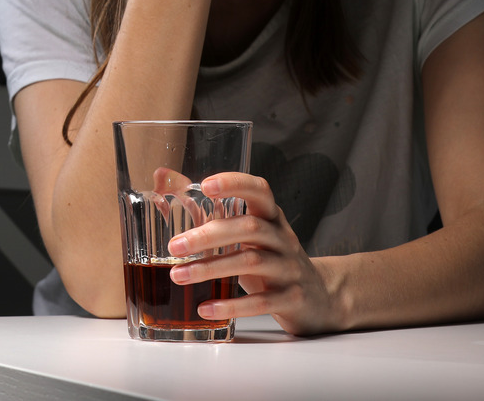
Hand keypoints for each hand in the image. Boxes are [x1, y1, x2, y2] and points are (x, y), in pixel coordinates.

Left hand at [167, 172, 338, 334]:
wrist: (319, 296)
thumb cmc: (272, 259)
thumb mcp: (249, 235)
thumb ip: (210, 211)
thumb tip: (163, 177)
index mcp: (272, 218)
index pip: (260, 191)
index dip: (235, 184)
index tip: (205, 185)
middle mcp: (283, 238)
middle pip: (249, 227)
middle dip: (208, 235)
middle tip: (174, 246)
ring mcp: (289, 268)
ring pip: (251, 262)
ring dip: (210, 268)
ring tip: (178, 275)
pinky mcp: (292, 298)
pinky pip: (261, 301)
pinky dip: (231, 305)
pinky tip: (205, 307)